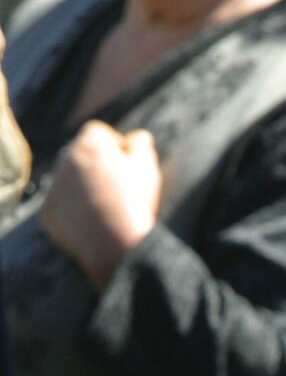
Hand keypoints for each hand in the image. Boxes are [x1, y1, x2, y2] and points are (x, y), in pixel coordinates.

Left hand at [39, 121, 161, 289]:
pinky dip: (74, 211)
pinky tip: (94, 223)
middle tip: (117, 187)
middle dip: (96, 165)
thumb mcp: (147, 168)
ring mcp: (53, 186)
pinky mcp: (48, 211)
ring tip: (107, 207)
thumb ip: (141, 145)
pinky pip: (61, 205)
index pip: (98, 132)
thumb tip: (138, 136)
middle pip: (80, 154)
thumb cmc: (134, 202)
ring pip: (68, 180)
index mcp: (89, 145)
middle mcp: (64, 160)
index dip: (114, 144)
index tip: (126, 161)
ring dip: (84, 187)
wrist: (115, 243)